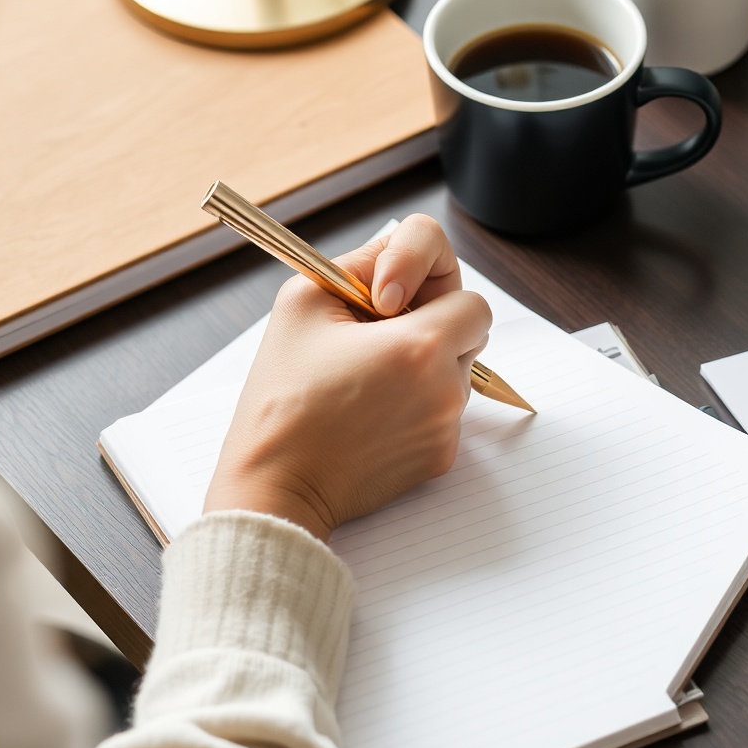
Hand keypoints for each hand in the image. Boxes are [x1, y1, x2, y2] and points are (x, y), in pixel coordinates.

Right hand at [204, 215, 491, 540]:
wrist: (276, 484)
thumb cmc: (283, 394)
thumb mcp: (305, 300)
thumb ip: (362, 264)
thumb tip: (398, 264)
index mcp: (421, 346)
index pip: (472, 301)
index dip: (431, 291)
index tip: (385, 304)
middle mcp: (446, 389)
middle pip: (468, 333)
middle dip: (431, 323)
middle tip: (379, 332)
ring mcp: (446, 427)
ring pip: (456, 372)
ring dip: (423, 364)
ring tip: (365, 378)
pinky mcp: (440, 457)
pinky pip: (443, 412)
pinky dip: (416, 405)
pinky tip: (369, 414)